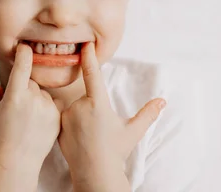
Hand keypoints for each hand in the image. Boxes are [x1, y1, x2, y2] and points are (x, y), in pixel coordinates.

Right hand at [0, 43, 61, 172]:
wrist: (18, 162)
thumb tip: (1, 86)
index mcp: (15, 95)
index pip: (23, 63)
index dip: (23, 52)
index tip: (24, 46)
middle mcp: (34, 98)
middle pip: (29, 81)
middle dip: (23, 88)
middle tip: (15, 108)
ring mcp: (48, 107)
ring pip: (41, 92)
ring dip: (35, 98)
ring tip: (26, 119)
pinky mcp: (58, 115)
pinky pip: (52, 102)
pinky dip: (45, 107)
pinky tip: (37, 122)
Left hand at [57, 42, 165, 186]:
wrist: (95, 174)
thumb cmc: (115, 152)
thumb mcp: (133, 131)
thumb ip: (148, 114)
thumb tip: (162, 101)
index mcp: (98, 104)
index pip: (93, 74)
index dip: (89, 57)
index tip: (85, 45)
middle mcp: (79, 107)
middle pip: (86, 99)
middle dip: (92, 109)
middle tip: (99, 129)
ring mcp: (66, 117)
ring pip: (74, 109)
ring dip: (81, 117)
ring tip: (89, 136)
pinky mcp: (58, 127)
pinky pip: (64, 119)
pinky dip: (71, 125)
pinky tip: (78, 139)